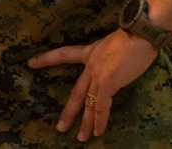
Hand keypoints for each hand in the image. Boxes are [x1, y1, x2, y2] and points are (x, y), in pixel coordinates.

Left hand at [28, 30, 157, 141]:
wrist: (140, 33)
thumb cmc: (134, 35)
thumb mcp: (115, 44)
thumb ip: (110, 57)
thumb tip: (116, 66)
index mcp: (90, 52)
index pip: (64, 54)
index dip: (47, 59)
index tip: (31, 63)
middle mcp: (90, 65)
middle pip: (75, 92)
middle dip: (68, 112)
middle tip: (60, 128)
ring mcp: (98, 75)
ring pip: (88, 104)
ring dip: (86, 123)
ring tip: (81, 138)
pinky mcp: (108, 83)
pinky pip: (102, 107)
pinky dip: (100, 121)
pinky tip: (98, 131)